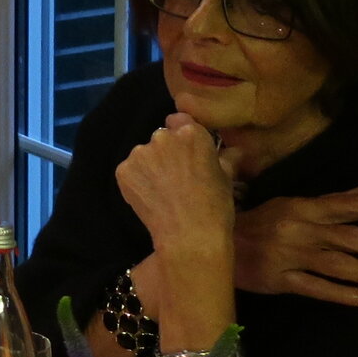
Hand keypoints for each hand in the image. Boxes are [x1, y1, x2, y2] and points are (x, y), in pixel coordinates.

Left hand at [116, 114, 238, 255]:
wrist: (190, 235)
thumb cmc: (215, 206)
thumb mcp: (227, 178)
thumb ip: (226, 157)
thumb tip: (233, 150)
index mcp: (191, 132)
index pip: (179, 120)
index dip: (181, 136)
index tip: (185, 153)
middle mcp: (162, 136)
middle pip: (160, 138)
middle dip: (166, 152)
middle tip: (175, 176)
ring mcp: (140, 152)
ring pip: (144, 154)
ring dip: (150, 166)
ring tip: (162, 190)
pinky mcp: (124, 170)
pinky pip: (130, 171)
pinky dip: (136, 181)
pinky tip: (149, 197)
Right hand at [233, 185, 357, 305]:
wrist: (209, 245)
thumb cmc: (257, 224)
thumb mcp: (292, 206)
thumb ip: (332, 201)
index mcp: (305, 207)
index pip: (354, 205)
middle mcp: (300, 228)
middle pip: (353, 237)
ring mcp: (289, 255)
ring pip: (340, 264)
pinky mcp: (278, 279)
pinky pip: (314, 287)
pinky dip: (341, 293)